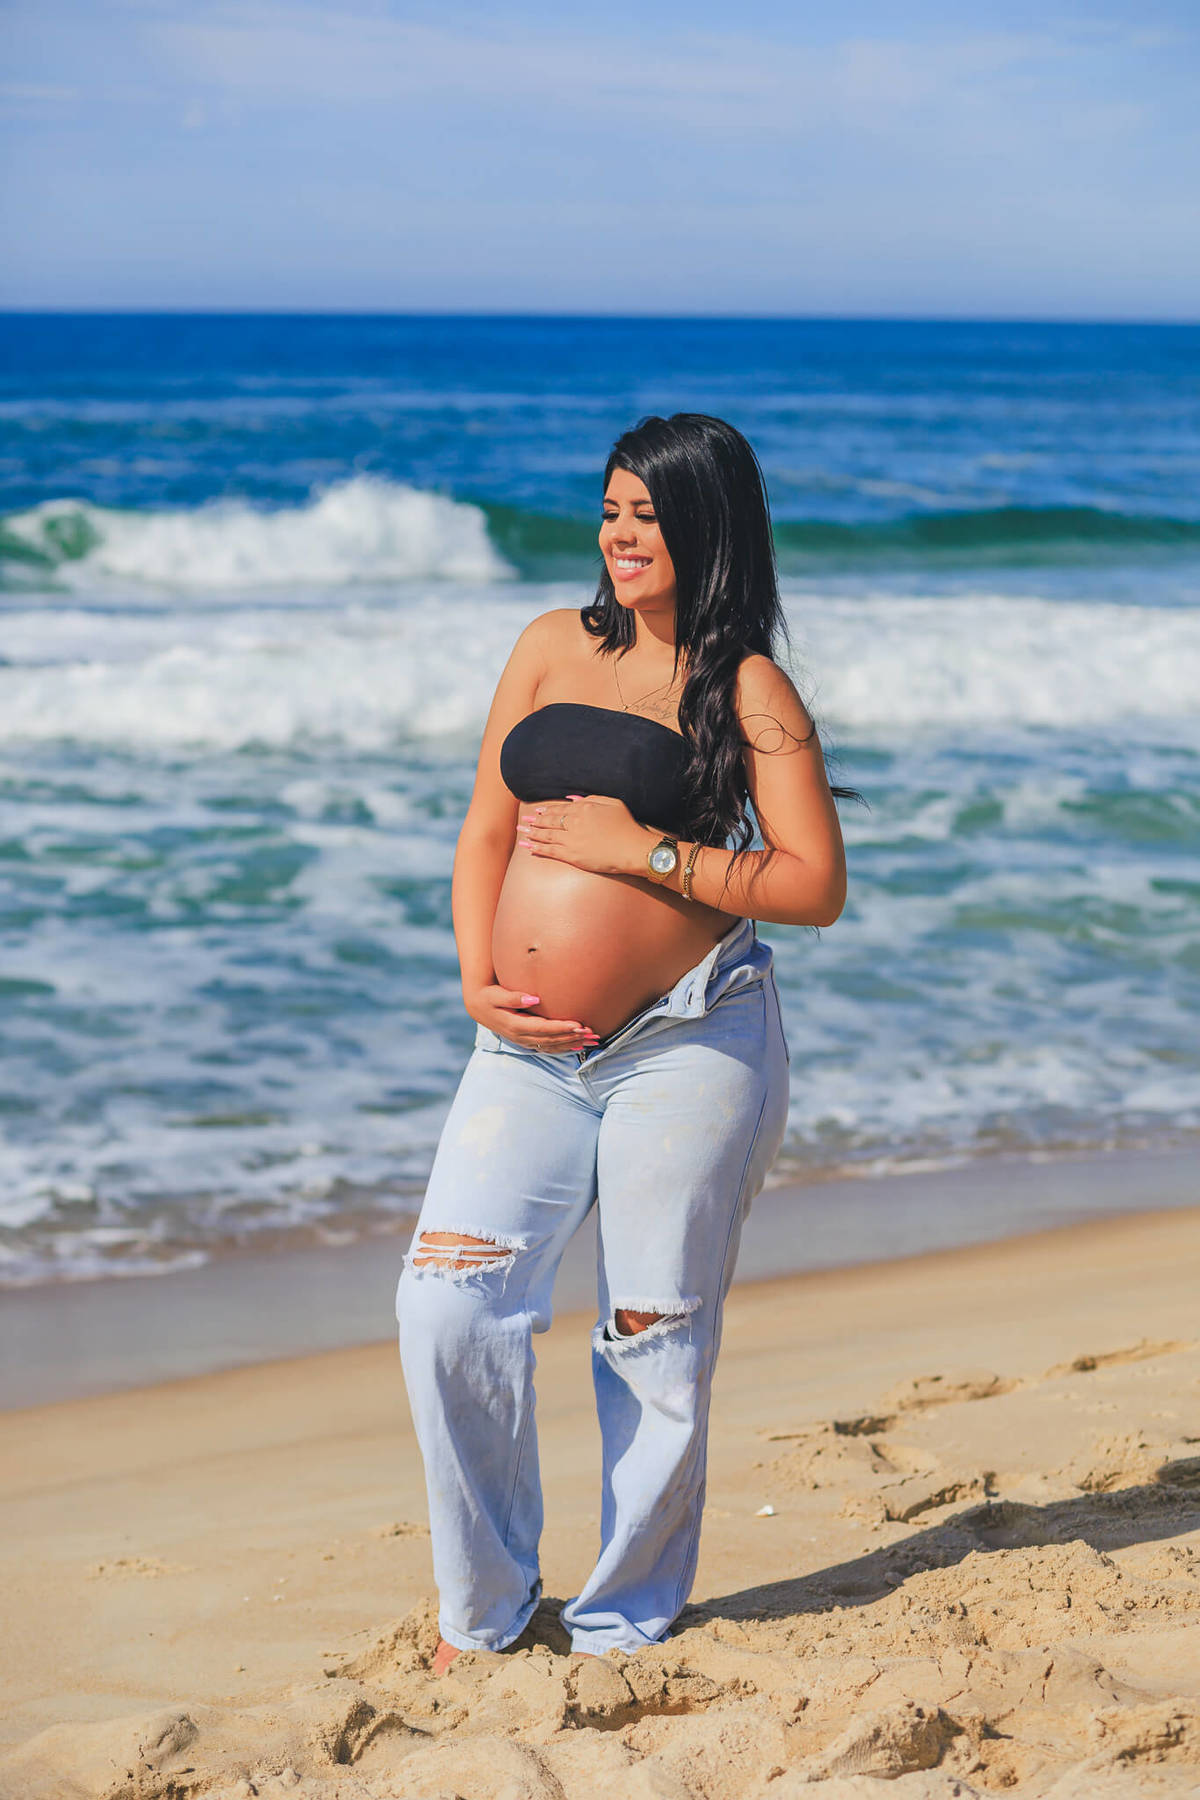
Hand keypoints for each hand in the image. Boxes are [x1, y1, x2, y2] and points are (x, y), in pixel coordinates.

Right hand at [465, 984, 599, 1052]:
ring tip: (592, 1041)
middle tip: (593, 1034)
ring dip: (573, 1044)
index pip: (543, 1028)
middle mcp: (522, 1036)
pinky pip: (549, 1047)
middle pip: (552, 1039)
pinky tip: (578, 1046)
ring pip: (552, 1046)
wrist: (479, 1006)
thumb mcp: (497, 994)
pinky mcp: (527, 1041)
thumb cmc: (489, 996)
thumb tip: (534, 998)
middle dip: (573, 1037)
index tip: (579, 1025)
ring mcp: (525, 1041)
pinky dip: (564, 1047)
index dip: (562, 1028)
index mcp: (515, 1025)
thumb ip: (514, 997)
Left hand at [517, 794, 652, 876]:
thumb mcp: (613, 803)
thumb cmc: (627, 826)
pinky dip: (538, 848)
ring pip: (546, 835)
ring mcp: (572, 840)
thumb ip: (592, 798)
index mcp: (583, 808)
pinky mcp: (572, 855)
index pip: (560, 809)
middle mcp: (574, 823)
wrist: (632, 848)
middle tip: (524, 821)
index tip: (539, 811)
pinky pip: (551, 851)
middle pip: (549, 821)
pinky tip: (529, 847)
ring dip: (532, 833)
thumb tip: (573, 799)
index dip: (548, 810)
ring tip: (522, 832)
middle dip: (535, 821)